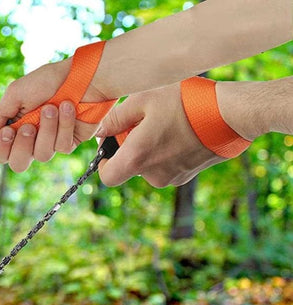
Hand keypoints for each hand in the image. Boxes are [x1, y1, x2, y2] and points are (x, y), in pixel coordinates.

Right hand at [0, 58, 109, 171]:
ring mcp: (50, 142)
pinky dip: (64, 125)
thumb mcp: (16, 92)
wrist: (82, 77)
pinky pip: (61, 146)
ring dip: (47, 129)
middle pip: (18, 164)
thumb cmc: (49, 81)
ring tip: (53, 108)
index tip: (8, 131)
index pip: (1, 153)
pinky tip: (68, 108)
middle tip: (30, 126)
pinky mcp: (68, 142)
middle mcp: (31, 139)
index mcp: (15, 128)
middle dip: (23, 146)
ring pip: (42, 156)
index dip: (2, 148)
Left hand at [96, 82, 248, 187]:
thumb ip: (115, 118)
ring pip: (149, 166)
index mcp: (136, 159)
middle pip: (129, 167)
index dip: (104, 162)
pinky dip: (167, 152)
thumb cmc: (184, 103)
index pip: (107, 177)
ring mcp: (170, 178)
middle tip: (144, 122)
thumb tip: (100, 131)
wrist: (230, 115)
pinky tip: (181, 131)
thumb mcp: (143, 99)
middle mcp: (151, 175)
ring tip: (167, 122)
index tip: (111, 143)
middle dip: (130, 147)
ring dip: (150, 148)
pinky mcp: (186, 176)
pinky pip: (166, 166)